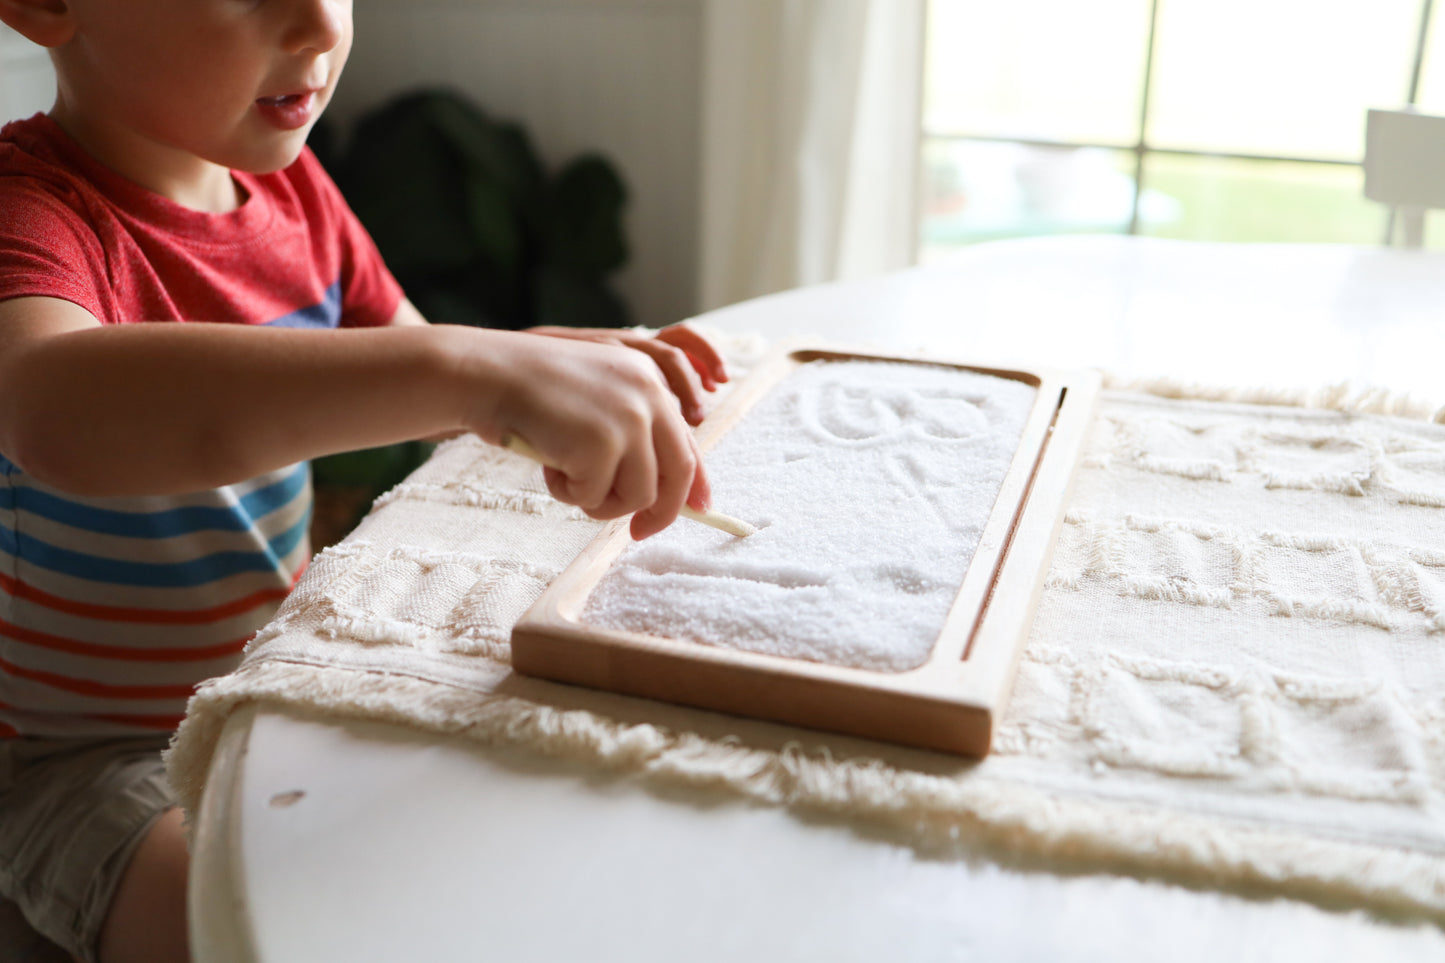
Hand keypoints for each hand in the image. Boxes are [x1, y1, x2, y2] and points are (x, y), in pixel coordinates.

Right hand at [462, 330, 711, 539]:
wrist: (487, 374)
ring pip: (638, 494)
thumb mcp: (594, 403)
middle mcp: (649, 394)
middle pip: (677, 473)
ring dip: (599, 501)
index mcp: (649, 380)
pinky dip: (568, 492)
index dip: (694, 483)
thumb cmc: (529, 395)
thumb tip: (657, 492)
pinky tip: (546, 464)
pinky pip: (595, 496)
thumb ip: (629, 434)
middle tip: (639, 533)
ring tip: (565, 477)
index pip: (687, 442)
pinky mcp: (602, 442)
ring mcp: (628, 418)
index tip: (699, 510)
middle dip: (659, 512)